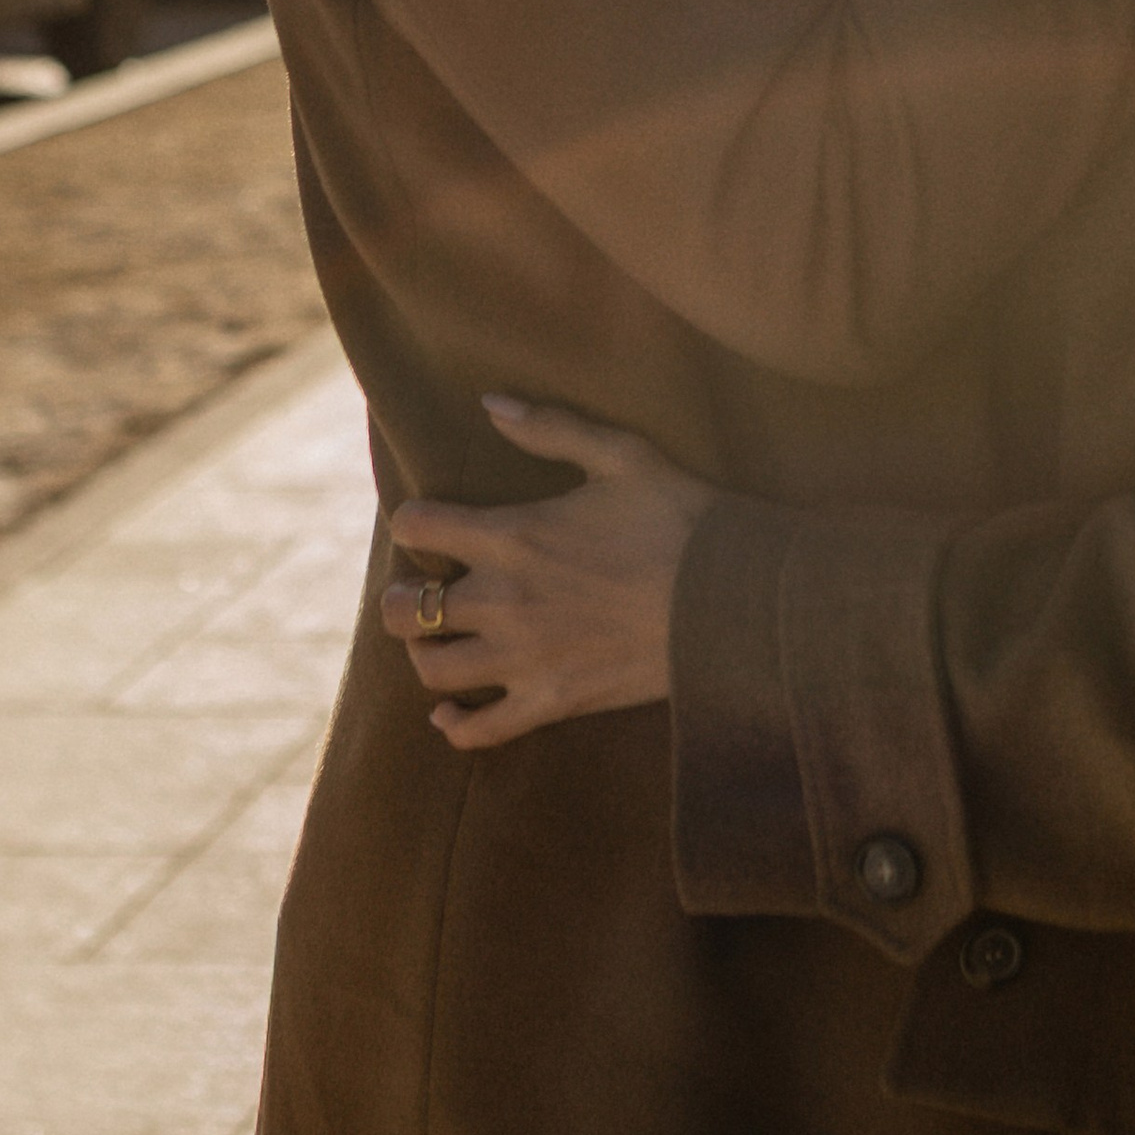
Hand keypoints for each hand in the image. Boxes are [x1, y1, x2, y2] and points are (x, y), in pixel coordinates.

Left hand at [380, 395, 712, 751]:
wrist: (732, 598)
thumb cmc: (680, 519)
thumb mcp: (622, 455)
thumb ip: (550, 429)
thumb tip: (489, 403)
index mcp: (513, 537)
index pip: (418, 527)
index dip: (414, 522)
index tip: (431, 525)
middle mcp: (503, 601)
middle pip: (403, 611)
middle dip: (401, 597)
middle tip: (422, 589)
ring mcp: (523, 658)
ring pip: (431, 670)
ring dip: (424, 654)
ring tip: (442, 640)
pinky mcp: (550, 702)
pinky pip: (477, 731)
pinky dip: (454, 725)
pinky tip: (451, 711)